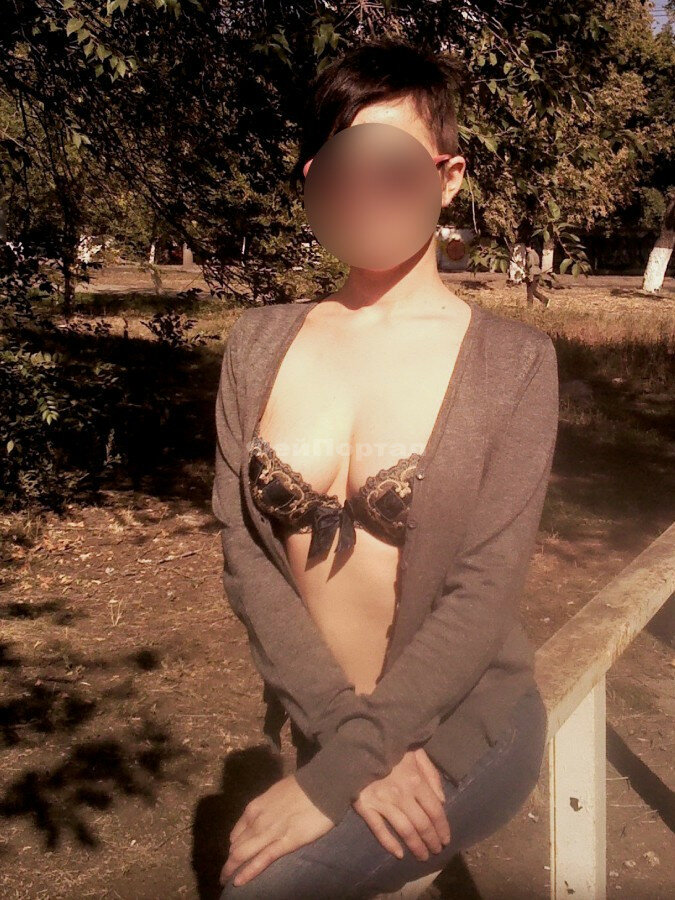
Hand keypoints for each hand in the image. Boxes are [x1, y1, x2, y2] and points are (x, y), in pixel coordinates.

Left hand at [220, 772, 334, 887]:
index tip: (234, 853)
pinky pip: (262, 860)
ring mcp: (269, 833)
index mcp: (255, 807)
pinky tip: (239, 882)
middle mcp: (257, 821)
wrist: (321, 786)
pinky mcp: (284, 844)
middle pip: (237, 846)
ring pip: (243, 854)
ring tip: (226, 880)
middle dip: (229, 861)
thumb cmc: (302, 786)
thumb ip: (267, 807)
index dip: (234, 844)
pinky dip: (248, 872)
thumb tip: (266, 816)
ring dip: (232, 868)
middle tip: (225, 873)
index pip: (237, 832)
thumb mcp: (275, 793)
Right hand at [353, 747, 451, 860]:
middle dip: (432, 841)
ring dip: (416, 846)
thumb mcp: (416, 752)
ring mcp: (382, 801)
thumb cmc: (390, 745)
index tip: (446, 840)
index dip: (442, 828)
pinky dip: (389, 843)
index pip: (435, 811)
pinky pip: (378, 829)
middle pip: (422, 824)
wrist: (359, 742)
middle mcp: (401, 794)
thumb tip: (442, 800)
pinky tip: (399, 854)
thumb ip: (431, 774)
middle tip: (436, 851)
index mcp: (415, 780)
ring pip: (404, 831)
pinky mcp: (365, 805)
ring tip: (423, 856)